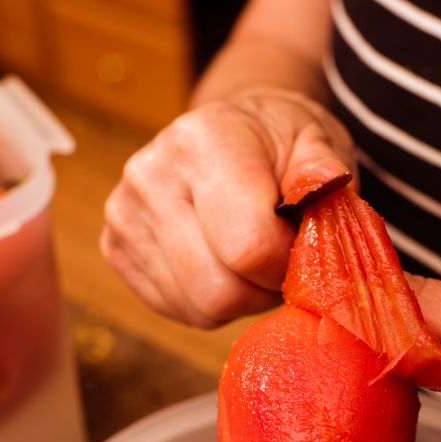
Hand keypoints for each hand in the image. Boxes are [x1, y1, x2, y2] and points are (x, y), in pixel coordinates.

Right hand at [101, 88, 354, 327]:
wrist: (232, 132)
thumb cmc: (281, 144)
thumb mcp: (318, 142)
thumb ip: (325, 172)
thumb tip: (323, 185)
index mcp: (203, 139)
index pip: (249, 245)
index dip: (287, 265)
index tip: (302, 246)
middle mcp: (151, 174)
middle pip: (219, 290)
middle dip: (264, 288)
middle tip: (281, 260)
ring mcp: (124, 214)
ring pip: (200, 307)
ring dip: (242, 298)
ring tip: (254, 258)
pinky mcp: (115, 248)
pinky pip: (179, 309)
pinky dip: (213, 301)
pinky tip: (224, 264)